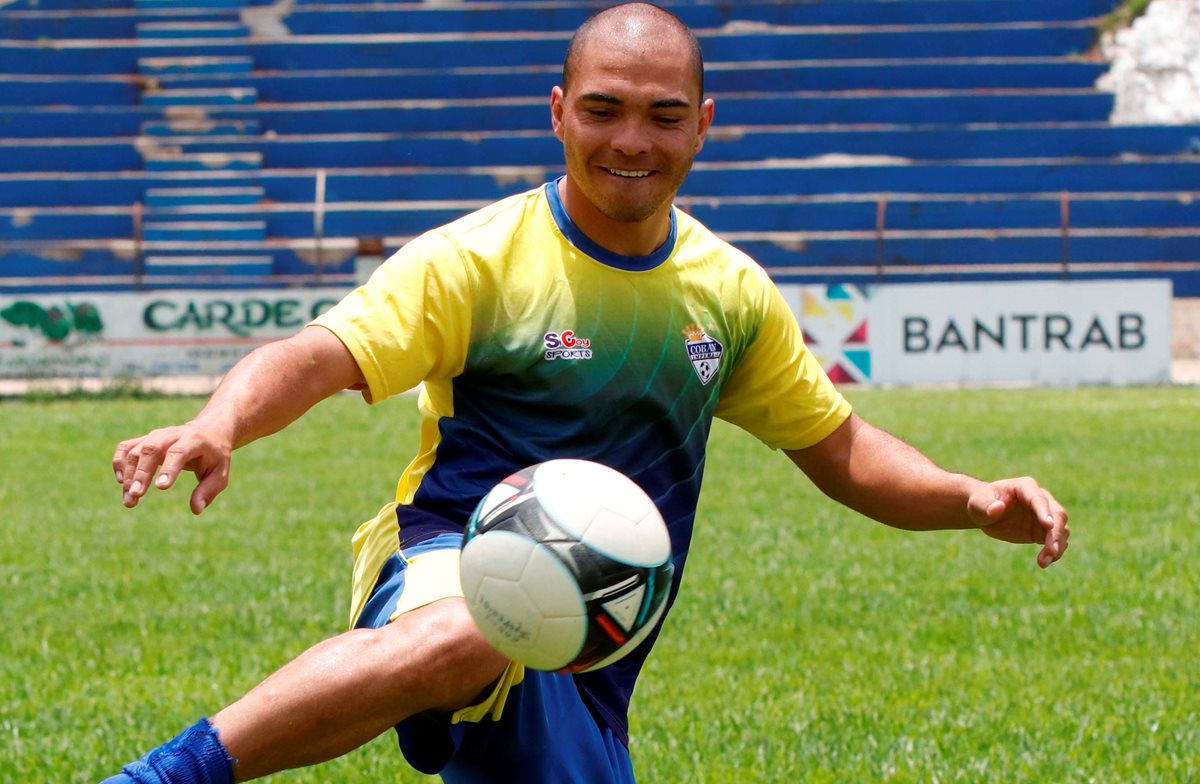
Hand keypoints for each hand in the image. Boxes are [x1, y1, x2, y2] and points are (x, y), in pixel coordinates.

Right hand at [112, 423, 231, 514]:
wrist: (208, 432)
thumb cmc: (214, 457)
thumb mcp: (220, 473)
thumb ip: (209, 490)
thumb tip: (196, 509)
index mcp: (194, 440)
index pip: (179, 452)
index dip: (169, 468)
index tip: (161, 488)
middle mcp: (172, 434)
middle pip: (152, 449)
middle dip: (142, 473)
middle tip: (136, 495)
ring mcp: (156, 435)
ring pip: (135, 450)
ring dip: (128, 475)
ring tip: (129, 501)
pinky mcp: (144, 440)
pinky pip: (125, 447)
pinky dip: (119, 462)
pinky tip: (121, 481)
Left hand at [968, 477, 1069, 568]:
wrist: (986, 512)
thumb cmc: (981, 504)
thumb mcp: (978, 504)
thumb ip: (986, 505)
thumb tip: (998, 508)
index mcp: (1025, 487)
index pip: (1038, 498)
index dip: (1044, 511)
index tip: (1048, 525)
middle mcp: (1041, 498)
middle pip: (1057, 515)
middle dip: (1055, 533)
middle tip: (1051, 552)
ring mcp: (1046, 515)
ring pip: (1061, 529)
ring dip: (1057, 546)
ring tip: (1044, 562)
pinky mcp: (1045, 530)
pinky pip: (1057, 540)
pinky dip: (1055, 551)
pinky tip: (1046, 561)